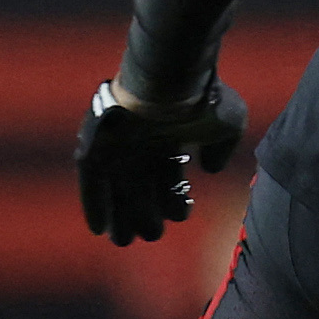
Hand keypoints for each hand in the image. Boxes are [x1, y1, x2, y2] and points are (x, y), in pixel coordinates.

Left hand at [77, 77, 247, 245]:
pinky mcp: (95, 147)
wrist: (168, 79)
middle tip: (152, 235)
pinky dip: (95, 204)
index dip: (173, 200)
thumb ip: (221, 148)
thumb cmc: (201, 99)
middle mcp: (140, 144)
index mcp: (168, 139)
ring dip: (120, 216)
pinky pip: (91, 182)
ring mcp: (117, 146)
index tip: (181, 213)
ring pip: (115, 190)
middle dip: (145, 215)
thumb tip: (210, 168)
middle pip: (139, 188)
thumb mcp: (227, 123)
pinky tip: (99, 229)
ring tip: (125, 240)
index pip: (167, 178)